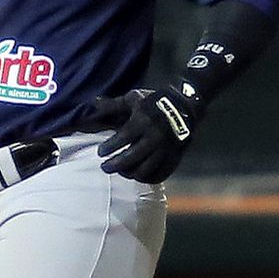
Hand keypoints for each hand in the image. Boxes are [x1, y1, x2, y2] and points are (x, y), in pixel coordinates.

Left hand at [82, 86, 201, 183]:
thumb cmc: (155, 102)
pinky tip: (137, 175)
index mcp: (143, 121)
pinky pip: (159, 175)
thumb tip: (94, 103)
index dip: (108, 148)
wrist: (184, 107)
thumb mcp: (134, 99)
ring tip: (121, 172)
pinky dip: (146, 178)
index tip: (100, 152)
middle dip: (114, 165)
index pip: (121, 139)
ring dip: (129, 174)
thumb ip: (113, 104)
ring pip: (144, 170)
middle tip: (105, 167)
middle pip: (131, 159)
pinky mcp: (174, 158)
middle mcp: (155, 137)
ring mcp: (165, 150)